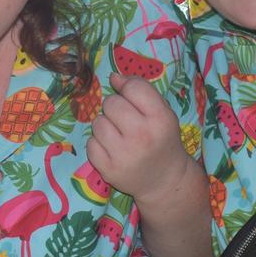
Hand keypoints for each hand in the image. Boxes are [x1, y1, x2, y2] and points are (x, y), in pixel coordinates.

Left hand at [86, 72, 194, 200]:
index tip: (127, 95)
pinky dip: (98, 144)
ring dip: (105, 125)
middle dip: (115, 107)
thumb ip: (141, 91)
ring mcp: (124, 154)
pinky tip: (112, 149)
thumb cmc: (161, 139)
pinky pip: (91, 143)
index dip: (126, 87)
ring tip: (119, 135)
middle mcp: (143, 135)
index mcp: (161, 118)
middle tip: (125, 120)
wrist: (164, 179)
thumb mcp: (162, 113)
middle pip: (111, 103)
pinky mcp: (108, 169)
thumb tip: (113, 77)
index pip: (134, 87)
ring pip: (98, 122)